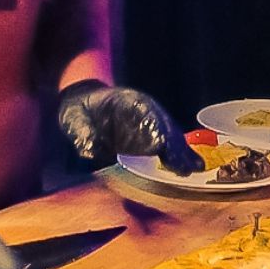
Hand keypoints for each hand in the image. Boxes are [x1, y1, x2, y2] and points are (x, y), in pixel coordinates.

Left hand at [57, 80, 201, 173]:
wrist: (84, 99)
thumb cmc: (78, 109)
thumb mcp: (73, 117)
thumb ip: (81, 132)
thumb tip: (89, 150)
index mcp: (126, 103)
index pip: (146, 118)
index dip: (154, 133)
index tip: (162, 147)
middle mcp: (144, 111)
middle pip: (165, 128)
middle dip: (175, 147)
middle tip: (186, 167)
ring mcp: (151, 120)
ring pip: (172, 135)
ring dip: (183, 152)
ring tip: (196, 169)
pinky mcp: (151, 132)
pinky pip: (170, 142)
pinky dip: (181, 153)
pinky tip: (193, 166)